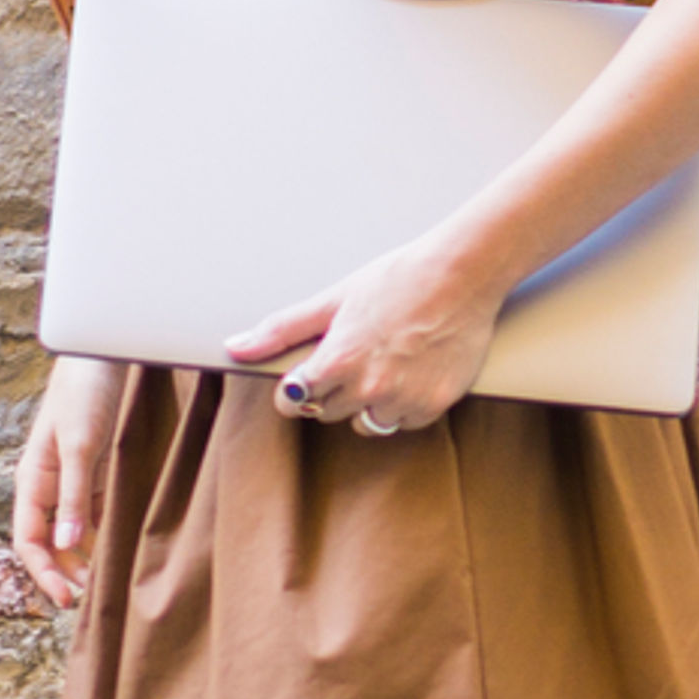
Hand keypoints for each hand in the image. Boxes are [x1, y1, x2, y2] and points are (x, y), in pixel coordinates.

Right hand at [13, 356, 128, 603]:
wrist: (101, 355)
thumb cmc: (84, 394)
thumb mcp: (80, 447)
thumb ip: (74, 497)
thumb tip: (64, 546)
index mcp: (32, 480)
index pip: (28, 540)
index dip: (42, 573)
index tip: (64, 599)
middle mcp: (48, 486)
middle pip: (48, 543)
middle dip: (64, 573)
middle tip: (91, 600)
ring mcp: (72, 481)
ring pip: (72, 533)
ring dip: (85, 558)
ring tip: (107, 581)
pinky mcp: (95, 474)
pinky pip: (94, 515)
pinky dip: (102, 536)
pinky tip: (119, 551)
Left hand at [234, 233, 507, 434]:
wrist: (462, 275)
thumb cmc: (397, 279)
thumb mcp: (333, 299)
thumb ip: (282, 329)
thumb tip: (236, 347)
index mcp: (338, 360)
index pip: (294, 400)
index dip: (296, 388)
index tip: (305, 379)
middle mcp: (368, 387)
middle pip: (328, 411)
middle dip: (333, 389)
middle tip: (354, 356)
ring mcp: (403, 400)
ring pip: (366, 423)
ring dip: (367, 402)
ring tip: (384, 364)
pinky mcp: (434, 406)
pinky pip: (403, 422)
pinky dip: (402, 405)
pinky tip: (411, 372)